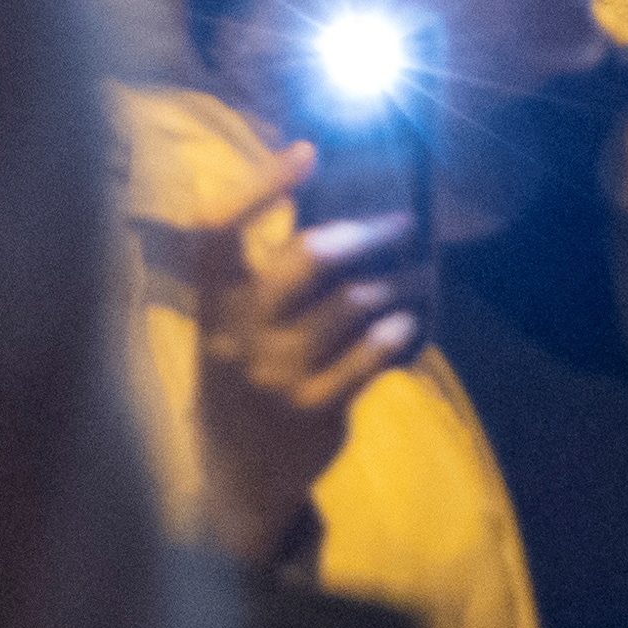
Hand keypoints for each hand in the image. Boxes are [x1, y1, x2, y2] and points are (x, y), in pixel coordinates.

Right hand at [170, 150, 424, 563]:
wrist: (233, 477)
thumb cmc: (240, 378)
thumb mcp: (231, 328)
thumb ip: (263, 277)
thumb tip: (328, 208)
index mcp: (212, 303)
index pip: (220, 230)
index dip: (260, 184)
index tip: (306, 151)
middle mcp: (240, 334)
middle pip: (305, 258)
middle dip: (364, 231)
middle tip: (401, 222)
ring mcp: (278, 374)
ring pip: (350, 303)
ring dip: (393, 283)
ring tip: (414, 275)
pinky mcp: (315, 409)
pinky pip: (370, 356)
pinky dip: (395, 332)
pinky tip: (407, 322)